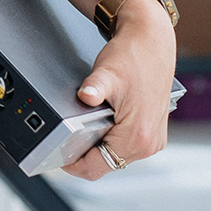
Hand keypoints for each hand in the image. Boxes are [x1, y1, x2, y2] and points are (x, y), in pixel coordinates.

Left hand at [63, 0, 178, 180]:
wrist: (152, 43)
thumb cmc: (132, 57)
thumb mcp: (107, 73)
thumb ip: (94, 88)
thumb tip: (85, 95)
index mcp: (137, 137)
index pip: (98, 167)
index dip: (73, 164)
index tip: (56, 155)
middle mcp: (149, 144)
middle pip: (107, 164)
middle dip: (83, 156)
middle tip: (63, 141)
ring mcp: (153, 139)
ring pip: (116, 157)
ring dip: (97, 148)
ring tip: (80, 130)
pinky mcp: (152, 131)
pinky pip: (125, 146)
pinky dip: (109, 140)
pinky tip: (99, 125)